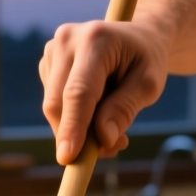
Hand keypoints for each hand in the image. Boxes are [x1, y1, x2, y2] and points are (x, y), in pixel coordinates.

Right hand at [40, 19, 169, 164]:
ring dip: (79, 129)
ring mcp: (52, 51)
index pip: (79, 91)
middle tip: (112, 150)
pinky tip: (98, 111)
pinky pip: (55, 103)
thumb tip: (102, 139)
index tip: (67, 158)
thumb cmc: (146, 60)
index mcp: (96, 40)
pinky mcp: (47, 64)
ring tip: (113, 127)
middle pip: (58, 103)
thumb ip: (125, 109)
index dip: (72, 126)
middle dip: (78, 136)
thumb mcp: (148, 84)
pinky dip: (74, 118)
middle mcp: (66, 40)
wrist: (138, 37)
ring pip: (54, 107)